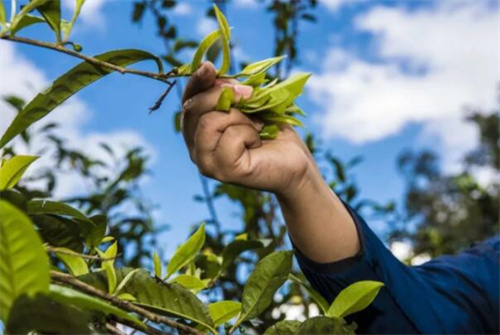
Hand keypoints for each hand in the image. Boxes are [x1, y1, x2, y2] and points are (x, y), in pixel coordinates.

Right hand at [181, 62, 317, 197]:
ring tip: (256, 127)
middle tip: (250, 94)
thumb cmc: (271, 132)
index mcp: (198, 132)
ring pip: (209, 122)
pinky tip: (258, 143)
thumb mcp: (247, 104)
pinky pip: (230, 136)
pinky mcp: (224, 172)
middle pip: (192, 109)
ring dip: (239, 117)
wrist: (295, 161)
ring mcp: (207, 164)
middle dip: (222, 94)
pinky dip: (249, 133)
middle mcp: (195, 149)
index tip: (209, 66)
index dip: (195, 82)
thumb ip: (226, 92)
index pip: (187, 102)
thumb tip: (210, 73)